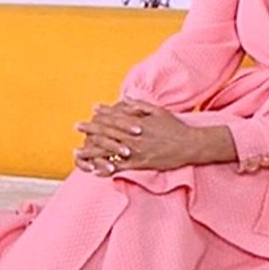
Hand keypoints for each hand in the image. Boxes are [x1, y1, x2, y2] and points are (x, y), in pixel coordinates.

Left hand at [72, 99, 211, 175]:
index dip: (101, 115)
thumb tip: (123, 99)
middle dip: (91, 130)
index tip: (90, 112)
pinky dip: (107, 169)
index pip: (114, 118)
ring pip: (110, 152)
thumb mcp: (157, 111)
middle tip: (77, 127)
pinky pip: (120, 168)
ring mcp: (136, 152)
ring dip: (92, 152)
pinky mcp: (140, 165)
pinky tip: (94, 170)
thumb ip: (138, 106)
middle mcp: (134, 137)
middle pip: (107, 133)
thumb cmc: (175, 127)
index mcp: (137, 123)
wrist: (190, 145)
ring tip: (77, 152)